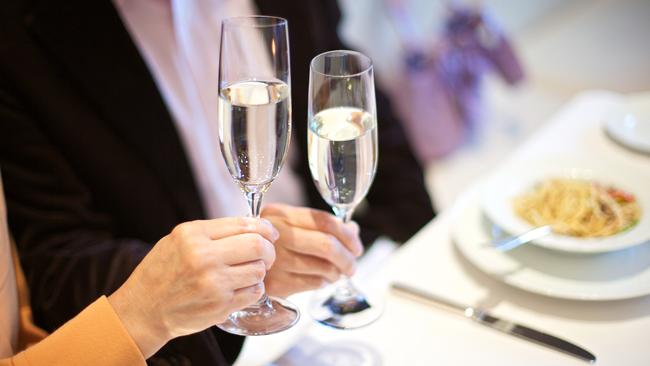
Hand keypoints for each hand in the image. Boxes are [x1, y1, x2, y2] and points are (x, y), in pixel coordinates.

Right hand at [108, 217, 277, 357]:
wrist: (143, 310)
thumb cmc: (162, 272)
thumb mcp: (179, 240)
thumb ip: (213, 232)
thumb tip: (253, 226)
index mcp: (193, 235)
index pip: (244, 224)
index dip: (265, 228)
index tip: (271, 233)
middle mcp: (204, 257)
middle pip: (258, 246)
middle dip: (269, 249)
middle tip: (267, 254)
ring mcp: (214, 284)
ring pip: (259, 270)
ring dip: (260, 270)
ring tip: (248, 272)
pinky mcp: (221, 306)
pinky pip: (254, 292)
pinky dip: (254, 288)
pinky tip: (241, 287)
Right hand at [261, 203, 362, 297]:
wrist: (240, 270)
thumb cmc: (272, 246)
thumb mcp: (291, 227)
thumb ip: (321, 226)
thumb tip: (353, 230)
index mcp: (280, 214)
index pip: (323, 220)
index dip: (347, 235)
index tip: (356, 247)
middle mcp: (275, 235)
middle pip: (326, 244)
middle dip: (347, 258)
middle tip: (352, 266)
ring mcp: (274, 260)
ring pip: (324, 267)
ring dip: (336, 273)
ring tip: (335, 273)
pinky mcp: (276, 283)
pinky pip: (315, 282)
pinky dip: (324, 283)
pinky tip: (320, 280)